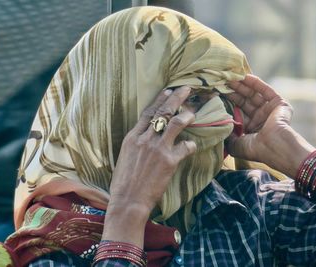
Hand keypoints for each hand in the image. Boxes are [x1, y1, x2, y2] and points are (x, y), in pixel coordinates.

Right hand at [103, 86, 196, 246]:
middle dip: (176, 98)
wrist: (127, 200)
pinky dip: (190, 145)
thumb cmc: (123, 183)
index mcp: (132, 137)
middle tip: (186, 89)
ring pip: (176, 123)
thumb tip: (145, 137)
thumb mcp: (124, 157)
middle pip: (162, 112)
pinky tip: (191, 146)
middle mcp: (144, 139)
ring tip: (193, 113)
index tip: (168, 91)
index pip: (148, 113)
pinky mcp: (169, 160)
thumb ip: (135, 144)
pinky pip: (185, 146)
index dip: (159, 100)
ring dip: (187, 115)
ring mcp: (158, 148)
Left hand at [225, 74, 313, 176]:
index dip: (226, 102)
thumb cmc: (255, 149)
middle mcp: (259, 119)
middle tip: (220, 82)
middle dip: (232, 92)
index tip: (213, 94)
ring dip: (242, 86)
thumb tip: (217, 125)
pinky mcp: (279, 104)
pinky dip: (256, 83)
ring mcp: (269, 111)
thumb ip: (226, 134)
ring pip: (253, 94)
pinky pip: (266, 91)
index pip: (236, 111)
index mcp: (249, 129)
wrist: (275, 147)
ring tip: (230, 78)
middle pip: (243, 101)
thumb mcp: (235, 144)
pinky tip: (244, 77)